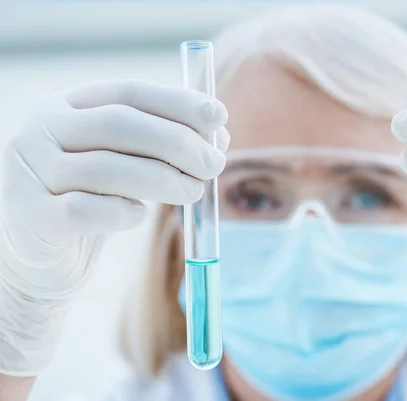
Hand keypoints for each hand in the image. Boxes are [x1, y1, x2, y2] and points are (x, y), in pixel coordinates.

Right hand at [0, 80, 228, 374]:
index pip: (128, 92)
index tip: (219, 116)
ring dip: (165, 180)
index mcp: (67, 106)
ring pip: (108, 168)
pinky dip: (124, 212)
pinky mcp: (32, 217)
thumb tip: (219, 135)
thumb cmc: (91, 201)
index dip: (178, 102)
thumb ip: (164, 146)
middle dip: (178, 143)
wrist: (40, 257)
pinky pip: (86, 210)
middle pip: (120, 125)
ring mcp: (30, 173)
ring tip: (193, 192)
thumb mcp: (127, 164)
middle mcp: (42, 131)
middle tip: (214, 165)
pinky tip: (138, 215)